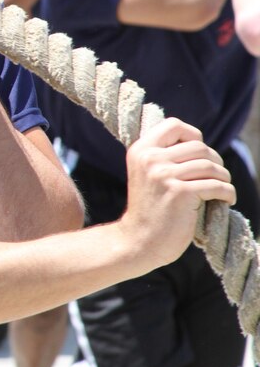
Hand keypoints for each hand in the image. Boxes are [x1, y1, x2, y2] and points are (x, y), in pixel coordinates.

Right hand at [119, 118, 233, 270]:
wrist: (138, 241)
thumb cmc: (149, 209)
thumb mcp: (147, 174)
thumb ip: (164, 156)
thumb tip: (200, 144)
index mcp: (140, 150)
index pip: (174, 125)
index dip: (193, 135)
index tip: (198, 154)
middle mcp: (150, 159)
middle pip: (199, 147)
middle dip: (215, 161)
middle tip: (215, 177)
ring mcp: (164, 175)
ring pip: (211, 166)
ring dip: (224, 178)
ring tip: (221, 189)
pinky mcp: (180, 193)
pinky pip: (217, 185)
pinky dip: (228, 193)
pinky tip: (225, 200)